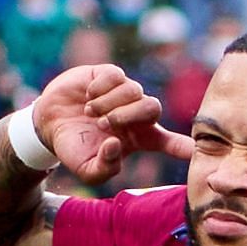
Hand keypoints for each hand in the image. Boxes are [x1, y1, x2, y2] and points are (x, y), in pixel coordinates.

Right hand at [33, 64, 191, 184]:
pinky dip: (101, 88)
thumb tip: (116, 145)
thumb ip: (106, 167)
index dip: (184, 146)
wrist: (49, 124)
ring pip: (134, 91)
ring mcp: (124, 92)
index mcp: (140, 139)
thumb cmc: (74, 150)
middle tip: (104, 125)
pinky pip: (116, 76)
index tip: (197, 151)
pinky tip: (88, 96)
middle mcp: (136, 114)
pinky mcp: (108, 75)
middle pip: (153, 108)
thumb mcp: (88, 170)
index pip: (170, 142)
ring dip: (110, 104)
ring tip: (90, 114)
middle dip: (130, 116)